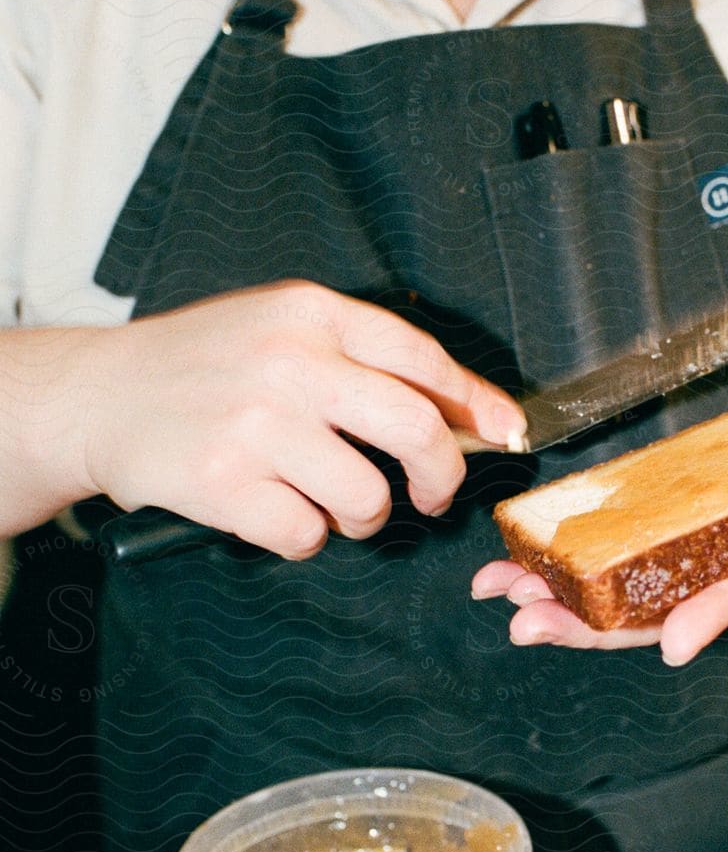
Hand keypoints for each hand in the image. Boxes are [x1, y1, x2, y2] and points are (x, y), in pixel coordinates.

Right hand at [79, 281, 525, 556]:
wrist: (98, 393)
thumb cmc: (201, 365)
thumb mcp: (279, 327)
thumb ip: (359, 357)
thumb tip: (461, 411)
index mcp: (312, 313)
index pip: (423, 359)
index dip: (476, 404)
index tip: (505, 434)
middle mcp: (291, 362)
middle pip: (415, 429)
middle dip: (442, 475)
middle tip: (432, 496)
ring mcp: (257, 423)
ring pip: (365, 496)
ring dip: (363, 518)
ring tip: (330, 505)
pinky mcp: (225, 482)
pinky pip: (307, 534)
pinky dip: (305, 538)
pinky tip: (276, 513)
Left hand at [473, 454, 727, 664]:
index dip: (711, 614)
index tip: (673, 642)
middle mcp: (725, 572)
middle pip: (658, 609)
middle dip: (594, 621)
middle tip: (530, 619)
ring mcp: (690, 566)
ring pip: (620, 599)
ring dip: (560, 600)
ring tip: (502, 597)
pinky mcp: (666, 547)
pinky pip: (610, 570)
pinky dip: (562, 572)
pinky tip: (514, 571)